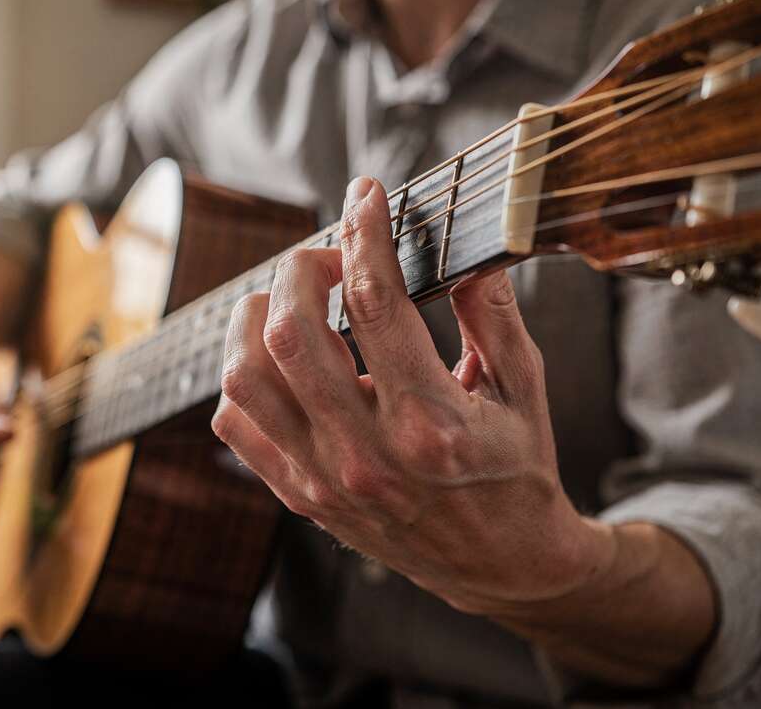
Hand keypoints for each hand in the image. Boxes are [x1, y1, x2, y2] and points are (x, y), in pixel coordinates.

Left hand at [211, 177, 611, 613]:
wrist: (504, 564)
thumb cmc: (517, 469)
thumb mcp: (525, 385)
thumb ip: (491, 310)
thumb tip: (460, 243)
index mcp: (432, 424)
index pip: (373, 301)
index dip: (363, 232)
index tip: (364, 194)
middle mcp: (368, 456)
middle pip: (290, 331)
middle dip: (301, 266)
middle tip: (331, 255)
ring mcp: (325, 480)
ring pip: (245, 376)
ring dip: (256, 317)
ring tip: (292, 299)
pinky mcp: (301, 496)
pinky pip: (235, 423)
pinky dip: (244, 375)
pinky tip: (279, 357)